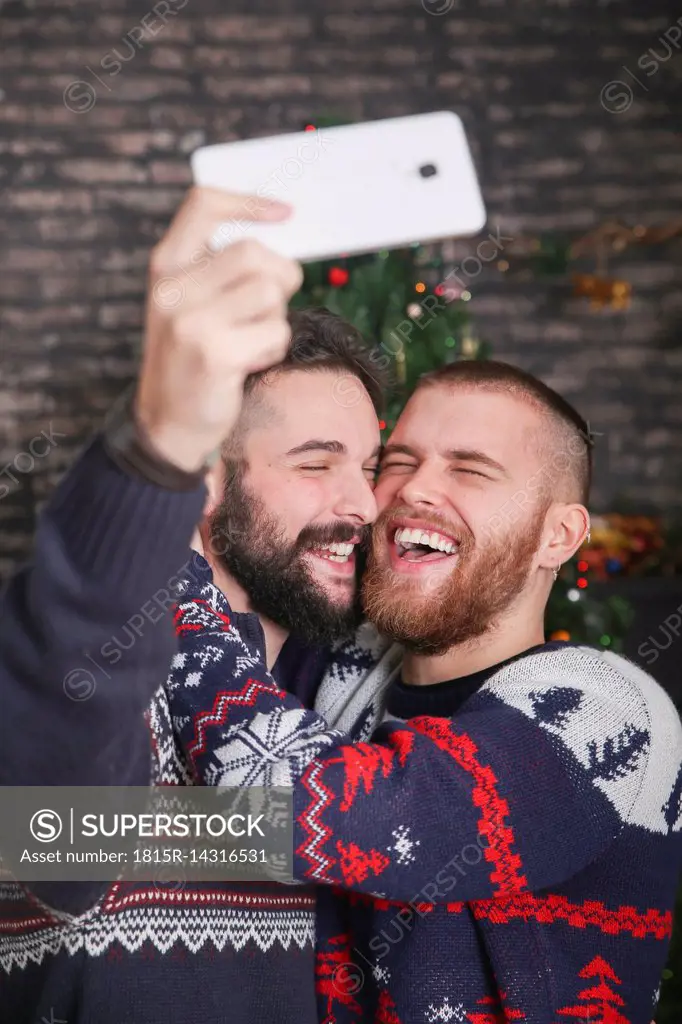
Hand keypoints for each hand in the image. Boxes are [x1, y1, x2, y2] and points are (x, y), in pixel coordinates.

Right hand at [135, 187, 301, 472]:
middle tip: (271, 304)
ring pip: (269, 292)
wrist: (167, 422)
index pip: (203, 206)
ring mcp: (191, 322)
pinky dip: (274, 348)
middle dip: (279, 277)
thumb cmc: (191, 358)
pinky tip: (250, 362)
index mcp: (166, 267)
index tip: (284, 213)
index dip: (249, 203)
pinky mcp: (215, 354)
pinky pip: (275, 331)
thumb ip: (219, 270)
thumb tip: (280, 241)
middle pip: (253, 252)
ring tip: (253, 338)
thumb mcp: (188, 303)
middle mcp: (173, 290)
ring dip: (276, 317)